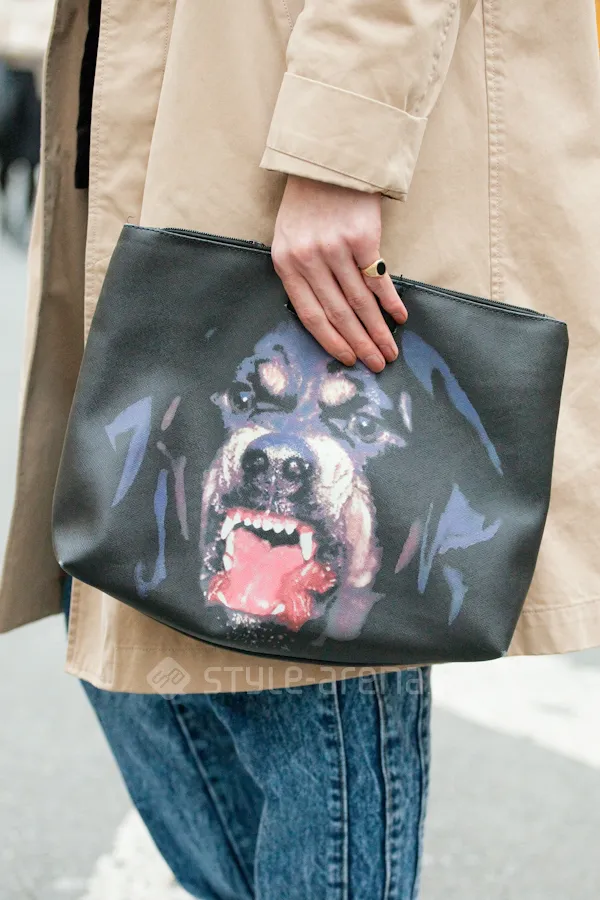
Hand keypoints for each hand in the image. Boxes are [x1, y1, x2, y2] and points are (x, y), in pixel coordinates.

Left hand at [271, 176, 407, 372]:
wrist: (328, 160)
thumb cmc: (309, 203)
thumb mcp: (291, 237)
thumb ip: (303, 273)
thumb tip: (329, 317)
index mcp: (286, 263)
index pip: (310, 315)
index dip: (331, 341)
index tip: (349, 360)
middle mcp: (309, 258)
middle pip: (338, 313)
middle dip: (359, 344)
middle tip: (377, 365)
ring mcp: (335, 248)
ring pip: (360, 301)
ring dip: (378, 330)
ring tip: (390, 350)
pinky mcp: (361, 236)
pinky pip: (378, 279)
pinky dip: (390, 302)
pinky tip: (399, 318)